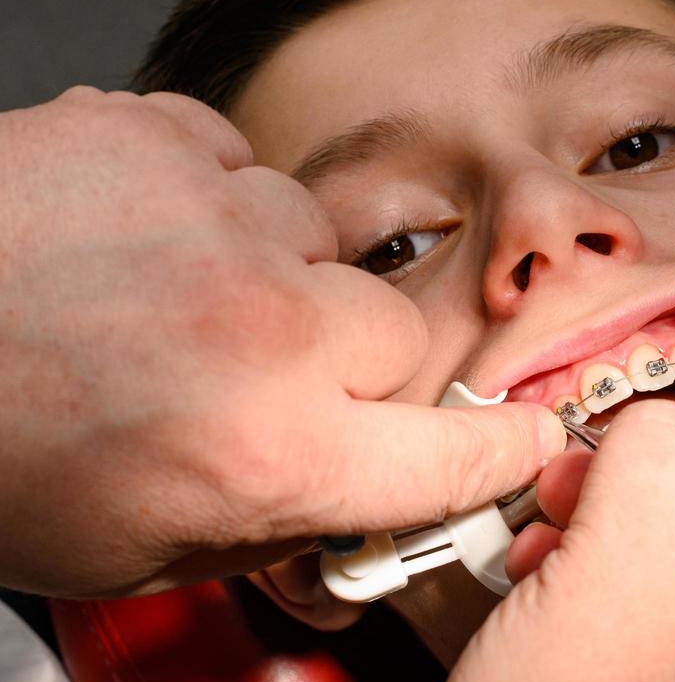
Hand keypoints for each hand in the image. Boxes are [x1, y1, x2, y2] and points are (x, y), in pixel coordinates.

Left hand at [0, 88, 564, 597]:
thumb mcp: (138, 549)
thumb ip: (274, 530)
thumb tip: (353, 523)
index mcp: (267, 451)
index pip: (449, 457)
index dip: (501, 454)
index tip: (529, 442)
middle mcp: (264, 327)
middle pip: (393, 335)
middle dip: (343, 364)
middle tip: (261, 375)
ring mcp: (217, 213)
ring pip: (319, 243)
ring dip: (272, 278)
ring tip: (177, 298)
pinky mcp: (162, 132)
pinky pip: (243, 168)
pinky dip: (213, 204)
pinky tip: (147, 236)